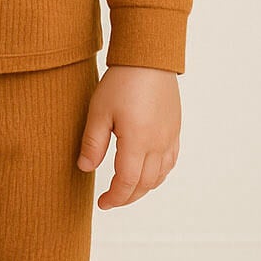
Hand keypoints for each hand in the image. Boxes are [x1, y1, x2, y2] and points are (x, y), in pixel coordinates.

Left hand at [77, 65, 180, 208]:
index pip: (127, 182)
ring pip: (160, 176)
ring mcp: (169, 137)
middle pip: (145, 184)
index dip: (114, 198)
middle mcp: (158, 143)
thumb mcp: (98, 111)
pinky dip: (158, 174)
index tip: (102, 203)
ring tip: (126, 188)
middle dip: (127, 197)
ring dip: (143, 188)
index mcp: (137, 141)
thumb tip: (85, 168)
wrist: (148, 58)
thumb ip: (93, 143)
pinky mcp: (175, 129)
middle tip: (110, 199)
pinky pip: (171, 161)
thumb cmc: (121, 81)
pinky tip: (147, 172)